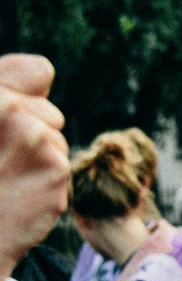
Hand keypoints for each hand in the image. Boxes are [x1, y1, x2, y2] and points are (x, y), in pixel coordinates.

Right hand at [0, 54, 69, 276]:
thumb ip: (7, 84)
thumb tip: (44, 70)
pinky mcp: (56, 169)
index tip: (6, 120)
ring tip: (4, 179)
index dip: (24, 96)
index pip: (38, 70)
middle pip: (51, 112)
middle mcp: (10, 109)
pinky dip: (47, 182)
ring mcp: (35, 138)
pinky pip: (63, 166)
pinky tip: (19, 195)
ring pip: (58, 141)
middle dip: (33, 133)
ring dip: (40, 159)